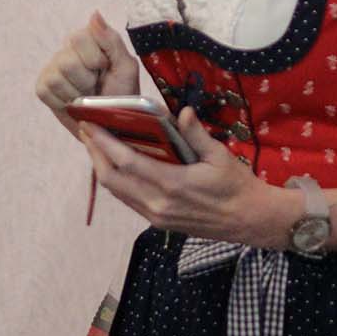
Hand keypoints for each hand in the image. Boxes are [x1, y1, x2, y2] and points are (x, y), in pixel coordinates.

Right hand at [35, 11, 140, 131]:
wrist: (111, 124)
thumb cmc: (122, 94)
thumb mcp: (125, 67)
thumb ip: (111, 40)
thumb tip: (94, 14)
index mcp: (88, 39)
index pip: (80, 38)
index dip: (95, 60)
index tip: (104, 69)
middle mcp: (67, 49)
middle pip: (67, 62)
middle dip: (86, 81)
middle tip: (95, 86)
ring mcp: (52, 68)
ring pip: (57, 78)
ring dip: (76, 94)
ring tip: (85, 96)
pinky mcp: (42, 87)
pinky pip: (46, 91)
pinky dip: (63, 102)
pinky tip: (73, 103)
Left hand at [82, 121, 297, 248]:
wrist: (249, 220)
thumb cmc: (237, 185)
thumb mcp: (220, 155)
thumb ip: (197, 134)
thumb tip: (182, 112)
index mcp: (172, 184)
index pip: (126, 161)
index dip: (103, 142)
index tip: (90, 124)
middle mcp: (158, 204)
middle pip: (112, 178)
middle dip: (94, 153)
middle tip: (87, 130)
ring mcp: (156, 216)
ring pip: (117, 191)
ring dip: (102, 167)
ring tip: (96, 144)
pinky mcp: (158, 222)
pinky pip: (128, 200)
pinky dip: (117, 180)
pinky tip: (116, 165)